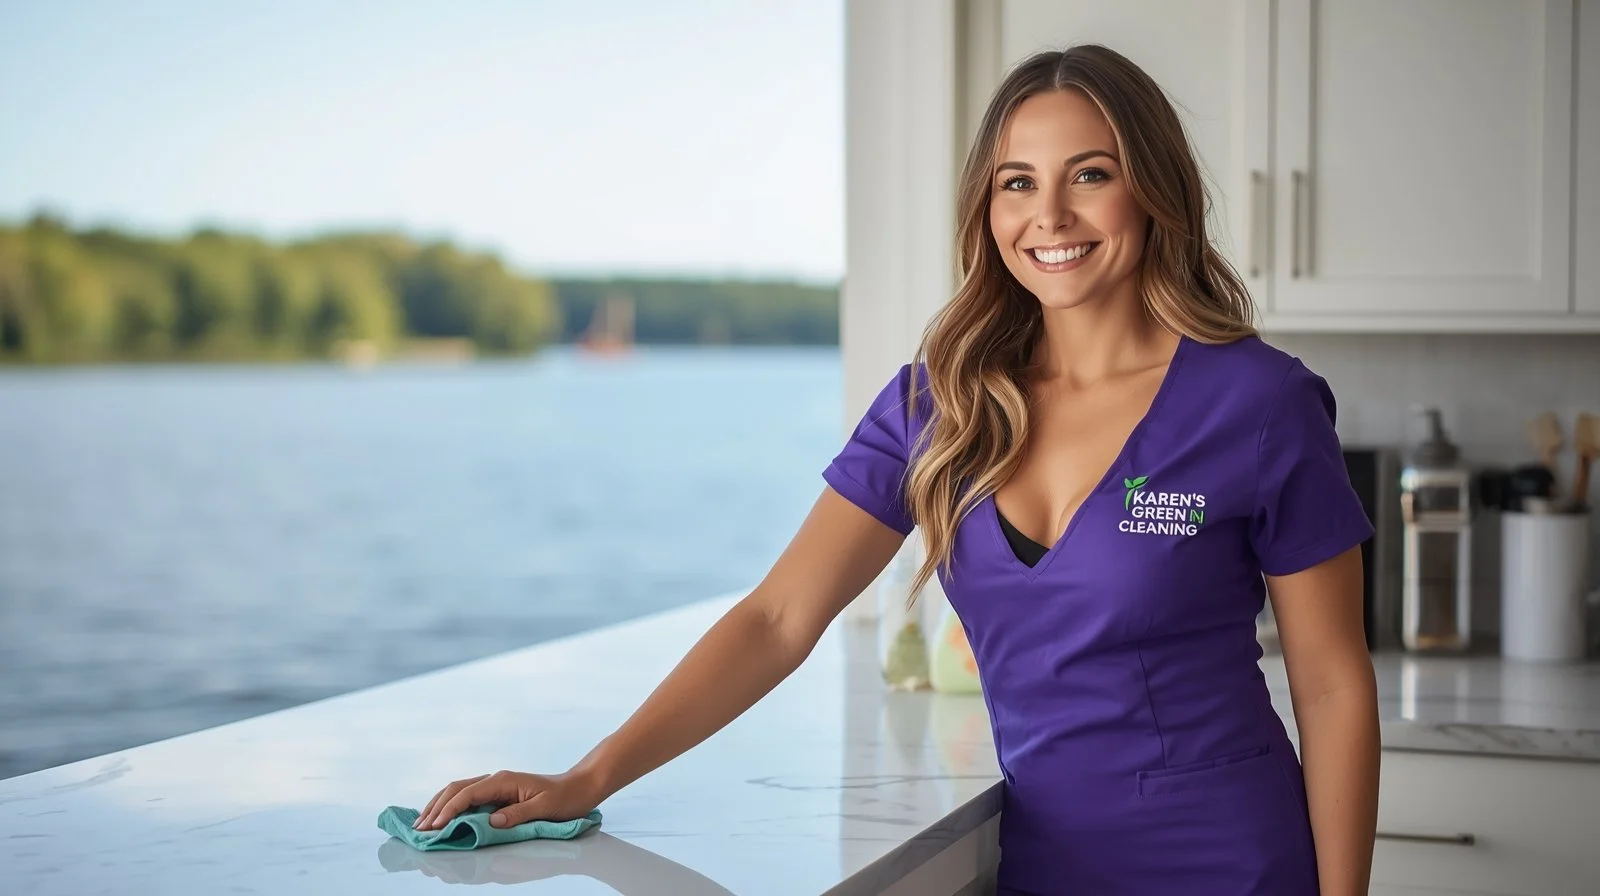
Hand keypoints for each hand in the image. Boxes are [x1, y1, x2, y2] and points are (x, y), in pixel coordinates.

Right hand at [414, 768, 602, 830]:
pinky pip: (468, 796)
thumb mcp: (544, 808)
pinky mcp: (498, 792)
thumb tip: (491, 822)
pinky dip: (451, 805)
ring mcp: (496, 785)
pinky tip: (443, 815)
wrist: (579, 786)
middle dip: (436, 808)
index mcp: (504, 780)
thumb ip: (517, 814)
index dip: (449, 810)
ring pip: (459, 790)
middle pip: (456, 789)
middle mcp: (496, 779)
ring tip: (423, 822)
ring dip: (439, 805)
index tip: (435, 826)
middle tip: (420, 828)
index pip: (468, 794)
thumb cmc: (565, 797)